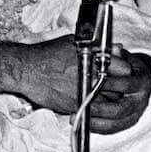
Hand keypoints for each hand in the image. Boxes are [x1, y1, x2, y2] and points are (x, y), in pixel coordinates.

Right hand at [12, 37, 150, 133]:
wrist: (26, 70)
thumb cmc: (48, 54)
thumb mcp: (75, 43)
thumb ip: (99, 48)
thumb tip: (118, 50)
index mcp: (93, 62)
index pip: (123, 69)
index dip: (123, 69)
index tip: (122, 70)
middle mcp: (91, 79)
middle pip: (117, 87)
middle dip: (118, 85)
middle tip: (114, 82)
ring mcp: (83, 94)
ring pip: (107, 100)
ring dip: (107, 97)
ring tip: (100, 89)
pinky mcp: (74, 106)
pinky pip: (92, 108)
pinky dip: (94, 105)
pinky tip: (88, 97)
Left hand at [90, 47, 150, 134]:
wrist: (134, 77)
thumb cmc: (126, 65)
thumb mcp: (122, 57)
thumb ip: (116, 56)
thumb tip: (114, 49)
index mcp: (143, 82)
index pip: (127, 84)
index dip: (111, 84)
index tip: (93, 82)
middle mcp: (141, 100)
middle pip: (121, 109)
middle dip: (100, 108)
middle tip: (83, 104)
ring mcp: (134, 114)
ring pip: (115, 123)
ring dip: (95, 121)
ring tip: (77, 115)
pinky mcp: (125, 122)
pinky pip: (111, 129)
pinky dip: (96, 127)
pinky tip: (82, 122)